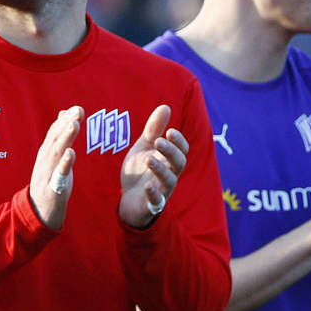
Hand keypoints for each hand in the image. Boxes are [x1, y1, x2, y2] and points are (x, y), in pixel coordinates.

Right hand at [29, 106, 81, 229]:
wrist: (38, 212)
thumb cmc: (48, 183)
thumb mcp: (52, 159)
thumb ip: (57, 137)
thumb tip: (63, 114)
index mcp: (46, 154)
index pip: (55, 133)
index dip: (65, 120)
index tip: (77, 108)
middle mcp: (44, 161)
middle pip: (55, 140)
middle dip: (66, 124)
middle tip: (78, 111)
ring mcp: (47, 174)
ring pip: (56, 153)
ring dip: (65, 138)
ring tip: (75, 125)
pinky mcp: (52, 189)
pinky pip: (58, 175)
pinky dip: (64, 163)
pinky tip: (71, 153)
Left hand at [118, 105, 187, 228]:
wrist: (129, 198)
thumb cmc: (140, 169)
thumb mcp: (144, 147)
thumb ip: (153, 129)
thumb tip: (165, 106)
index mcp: (169, 160)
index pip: (181, 150)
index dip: (178, 142)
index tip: (169, 131)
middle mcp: (170, 174)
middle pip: (179, 163)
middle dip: (170, 152)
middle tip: (158, 141)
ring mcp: (162, 190)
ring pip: (169, 181)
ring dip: (160, 169)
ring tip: (148, 159)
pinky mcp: (152, 204)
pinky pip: (157, 201)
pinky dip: (153, 194)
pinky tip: (147, 186)